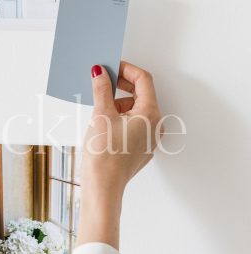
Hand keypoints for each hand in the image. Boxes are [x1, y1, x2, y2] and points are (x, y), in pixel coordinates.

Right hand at [77, 62, 162, 249]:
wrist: (102, 188)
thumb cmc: (105, 156)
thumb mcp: (101, 115)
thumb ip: (102, 89)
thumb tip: (100, 73)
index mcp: (151, 114)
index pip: (143, 80)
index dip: (126, 69)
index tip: (111, 66)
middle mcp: (155, 126)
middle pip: (141, 94)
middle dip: (121, 86)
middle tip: (102, 80)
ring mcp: (149, 139)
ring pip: (135, 110)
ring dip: (117, 102)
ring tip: (98, 107)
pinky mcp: (140, 148)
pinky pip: (132, 125)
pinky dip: (119, 117)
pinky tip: (102, 121)